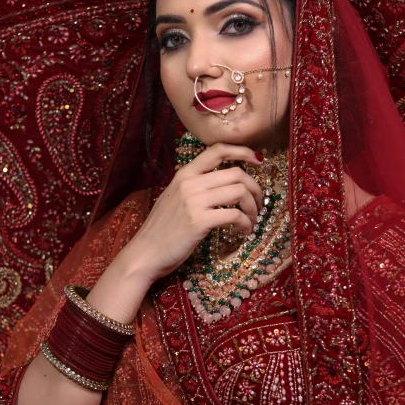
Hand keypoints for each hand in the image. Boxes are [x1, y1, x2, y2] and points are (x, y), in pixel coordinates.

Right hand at [119, 143, 263, 283]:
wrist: (144, 253)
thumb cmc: (161, 230)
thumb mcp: (174, 199)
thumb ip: (194, 188)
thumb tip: (223, 186)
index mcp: (184, 174)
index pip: (217, 150)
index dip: (243, 151)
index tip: (259, 161)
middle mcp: (190, 183)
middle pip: (236, 173)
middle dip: (256, 188)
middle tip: (259, 204)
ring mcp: (194, 201)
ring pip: (239, 191)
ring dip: (253, 207)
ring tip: (252, 220)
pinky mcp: (200, 221)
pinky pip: (235, 215)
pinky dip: (246, 223)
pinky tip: (245, 231)